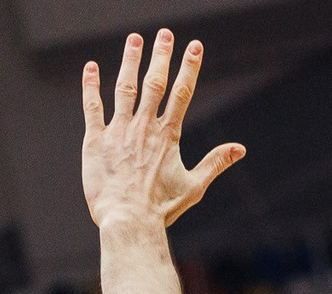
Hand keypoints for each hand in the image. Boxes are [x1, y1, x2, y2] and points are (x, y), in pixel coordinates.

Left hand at [82, 31, 244, 230]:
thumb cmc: (161, 209)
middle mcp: (144, 127)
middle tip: (165, 33)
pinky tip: (91, 68)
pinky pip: (93, 107)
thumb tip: (240, 149)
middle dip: (161, 56)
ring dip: (130, 61)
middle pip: (154, 83)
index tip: (195, 47)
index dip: (189, 68)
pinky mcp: (96, 141)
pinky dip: (91, 86)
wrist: (128, 221)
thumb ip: (215, 163)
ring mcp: (118, 131)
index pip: (181, 93)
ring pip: (125, 88)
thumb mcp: (194, 187)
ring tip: (134, 40)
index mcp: (168, 135)